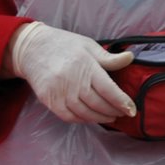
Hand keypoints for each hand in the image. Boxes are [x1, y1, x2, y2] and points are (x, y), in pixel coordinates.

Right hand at [5, 22, 134, 123]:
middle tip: (123, 113)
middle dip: (113, 111)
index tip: (132, 110)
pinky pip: (67, 116)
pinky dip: (81, 120)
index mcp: (85, 66)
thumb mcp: (89, 46)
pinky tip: (91, 118)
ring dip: (99, 118)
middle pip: (97, 103)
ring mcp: (58, 92)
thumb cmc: (65, 45)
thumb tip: (130, 58)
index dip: (121, 102)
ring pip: (83, 112)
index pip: (108, 89)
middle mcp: (71, 81)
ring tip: (111, 116)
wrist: (32, 48)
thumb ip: (109, 57)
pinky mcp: (48, 99)